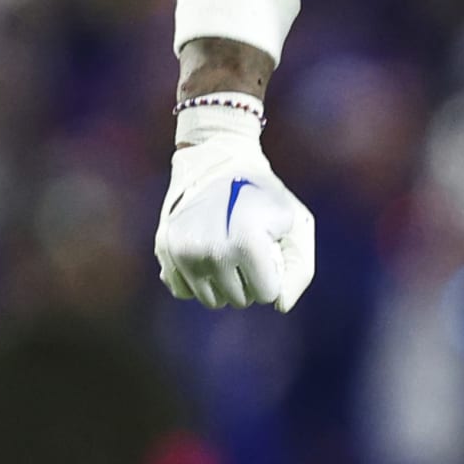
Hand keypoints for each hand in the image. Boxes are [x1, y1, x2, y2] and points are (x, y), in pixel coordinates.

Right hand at [155, 128, 315, 310]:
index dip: (273, 273)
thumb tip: (279, 305)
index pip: (268, 295)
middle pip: (239, 300)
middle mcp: (210, 252)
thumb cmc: (264, 194)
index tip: (267, 245)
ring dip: (223, 283)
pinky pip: (183, 291)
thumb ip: (299, 271)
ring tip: (226, 247)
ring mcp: (183, 252)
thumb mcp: (297, 224)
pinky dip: (195, 279)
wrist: (216, 159)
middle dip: (248, 280)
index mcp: (247, 244)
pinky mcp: (163, 249)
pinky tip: (203, 252)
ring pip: (210, 300)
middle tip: (245, 243)